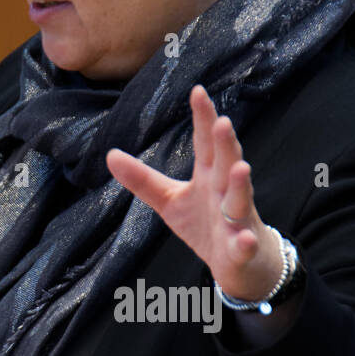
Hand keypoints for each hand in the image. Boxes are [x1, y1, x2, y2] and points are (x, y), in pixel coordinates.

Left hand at [105, 84, 282, 300]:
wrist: (241, 264)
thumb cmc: (205, 225)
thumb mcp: (170, 201)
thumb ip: (143, 180)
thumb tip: (110, 154)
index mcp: (208, 178)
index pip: (205, 144)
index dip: (203, 119)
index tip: (198, 91)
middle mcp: (225, 193)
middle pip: (225, 164)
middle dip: (225, 144)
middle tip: (222, 122)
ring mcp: (237, 221)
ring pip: (240, 200)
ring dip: (241, 185)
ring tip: (241, 167)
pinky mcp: (242, 250)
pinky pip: (244, 246)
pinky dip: (244, 242)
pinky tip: (244, 238)